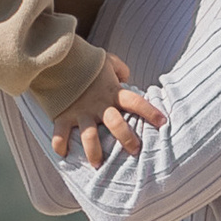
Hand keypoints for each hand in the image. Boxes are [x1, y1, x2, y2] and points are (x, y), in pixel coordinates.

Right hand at [50, 45, 166, 162]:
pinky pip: (60, 135)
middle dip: (127, 139)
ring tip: (98, 165)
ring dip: (94, 152)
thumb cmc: (84, 59)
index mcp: (112, 92)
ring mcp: (81, 112)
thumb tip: (126, 77)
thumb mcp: (106, 60)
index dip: (150, 112)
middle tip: (135, 151)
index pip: (136, 102)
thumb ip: (120, 69)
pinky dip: (60, 146)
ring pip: (90, 137)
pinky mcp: (63, 115)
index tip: (162, 123)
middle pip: (116, 125)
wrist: (57, 55)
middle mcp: (99, 105)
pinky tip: (62, 154)